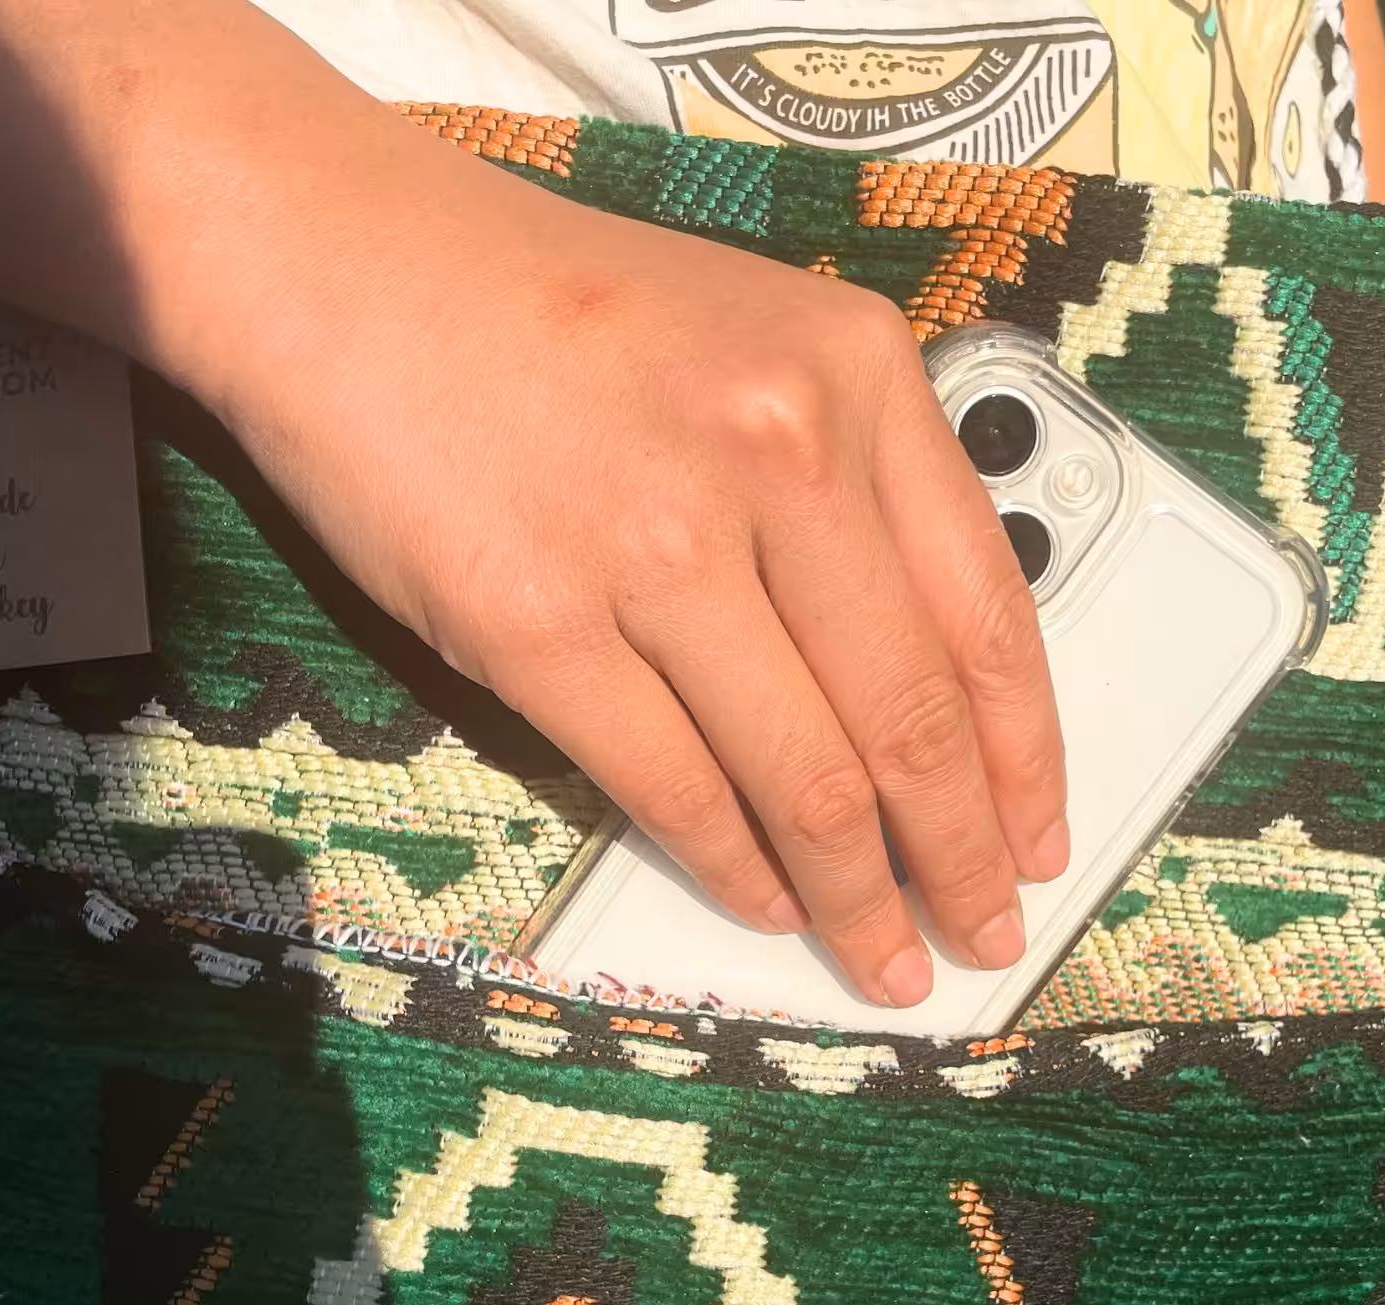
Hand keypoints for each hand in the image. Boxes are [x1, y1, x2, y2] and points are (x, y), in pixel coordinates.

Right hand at [0, 0, 1065, 1011]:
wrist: (344, 265)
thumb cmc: (563, 315)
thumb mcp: (762, 347)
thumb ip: (861, 489)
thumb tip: (930, 689)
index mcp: (860, 377)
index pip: (991, 618)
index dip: (1027, 761)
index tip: (1040, 841)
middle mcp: (779, 455)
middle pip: (911, 722)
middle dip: (961, 862)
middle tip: (982, 939)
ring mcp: (656, 546)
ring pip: (805, 781)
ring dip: (856, 899)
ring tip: (884, 960)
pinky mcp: (539, 627)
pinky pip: (676, 791)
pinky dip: (736, 874)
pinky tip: (767, 909)